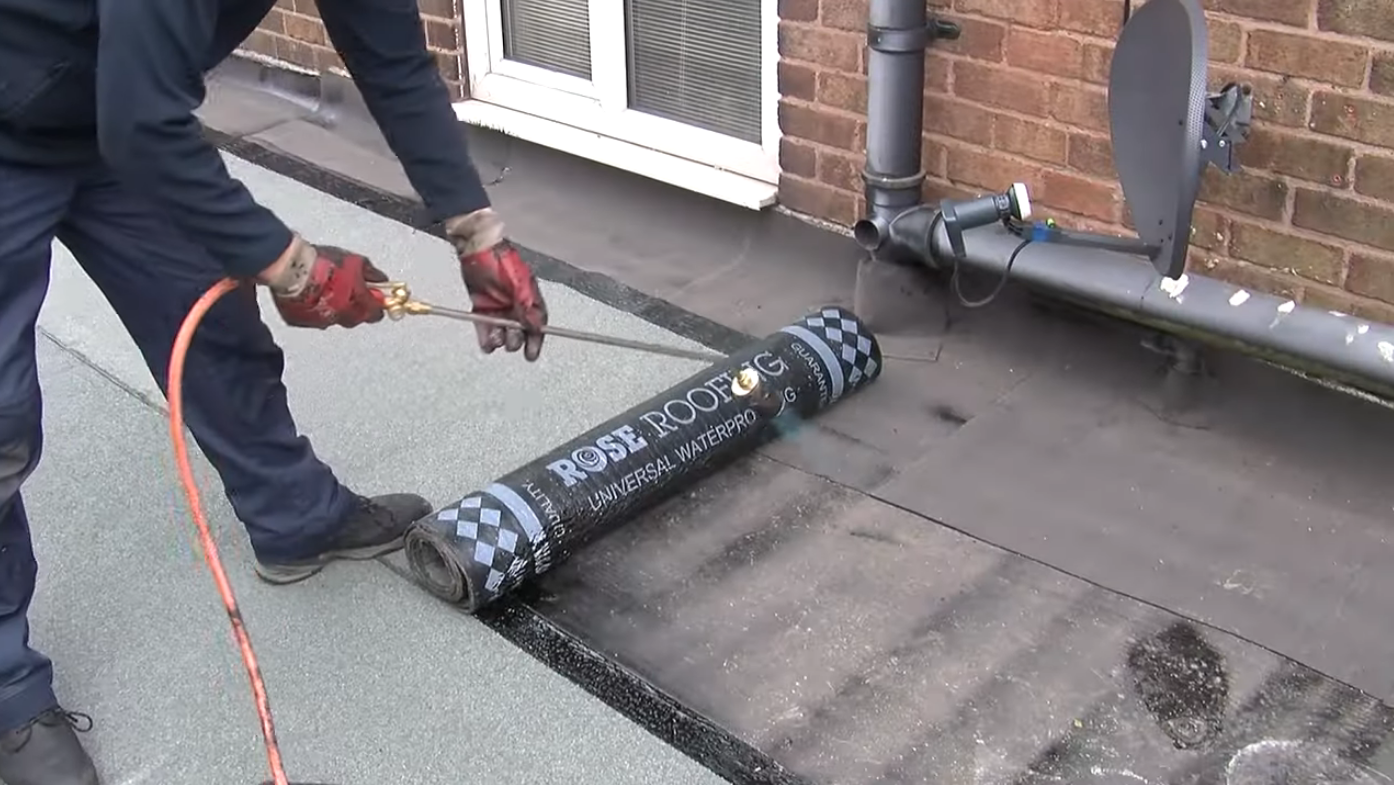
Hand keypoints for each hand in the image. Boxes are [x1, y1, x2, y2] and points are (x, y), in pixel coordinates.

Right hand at [268, 241, 389, 328]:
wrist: (292, 268)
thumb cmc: (324, 263)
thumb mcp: (355, 261)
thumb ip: (372, 273)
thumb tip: (381, 279)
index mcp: (358, 303)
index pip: (376, 314)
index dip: (375, 307)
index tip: (373, 300)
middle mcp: (342, 316)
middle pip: (355, 318)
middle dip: (355, 308)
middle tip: (347, 292)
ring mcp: (321, 321)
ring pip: (333, 319)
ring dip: (333, 308)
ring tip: (324, 290)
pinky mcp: (301, 322)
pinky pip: (311, 319)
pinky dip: (313, 309)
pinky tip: (308, 294)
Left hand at [459, 240, 547, 360]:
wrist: (475, 248)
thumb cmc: (500, 262)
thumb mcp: (518, 285)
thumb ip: (526, 307)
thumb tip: (535, 328)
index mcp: (529, 299)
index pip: (537, 324)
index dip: (536, 341)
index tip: (531, 355)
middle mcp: (515, 305)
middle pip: (519, 332)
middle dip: (515, 340)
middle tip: (510, 342)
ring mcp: (498, 307)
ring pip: (501, 332)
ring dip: (499, 339)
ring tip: (494, 340)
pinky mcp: (482, 307)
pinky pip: (485, 327)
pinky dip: (485, 338)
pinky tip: (486, 344)